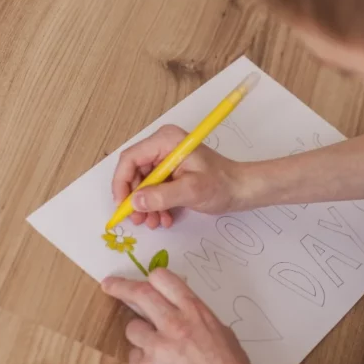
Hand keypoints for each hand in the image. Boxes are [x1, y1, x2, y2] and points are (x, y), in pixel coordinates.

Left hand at [102, 268, 264, 363]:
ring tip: (156, 351)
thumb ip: (201, 322)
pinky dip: (143, 363)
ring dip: (140, 336)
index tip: (139, 280)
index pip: (163, 279)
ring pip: (132, 328)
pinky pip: (134, 358)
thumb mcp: (224, 335)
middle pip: (140, 293)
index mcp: (195, 312)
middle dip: (120, 287)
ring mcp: (158, 346)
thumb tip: (188, 317)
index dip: (149, 278)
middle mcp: (174, 323)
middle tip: (109, 285)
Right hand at [111, 125, 245, 229]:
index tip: (123, 206)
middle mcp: (162, 146)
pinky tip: (164, 218)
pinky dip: (155, 204)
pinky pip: (153, 188)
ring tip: (153, 223)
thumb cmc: (222, 184)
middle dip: (134, 198)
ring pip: (142, 183)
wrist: (242, 189)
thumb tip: (135, 202)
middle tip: (137, 220)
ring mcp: (166, 159)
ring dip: (145, 205)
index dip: (121, 183)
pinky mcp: (171, 172)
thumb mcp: (191, 191)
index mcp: (166, 141)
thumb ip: (161, 196)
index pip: (130, 158)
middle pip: (134, 172)